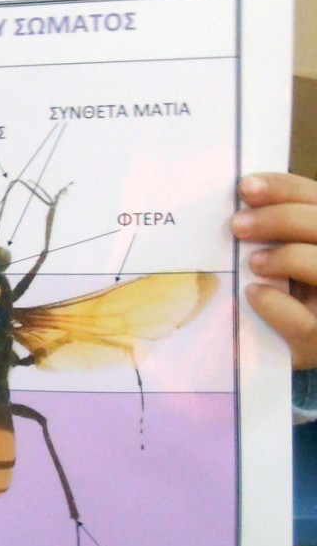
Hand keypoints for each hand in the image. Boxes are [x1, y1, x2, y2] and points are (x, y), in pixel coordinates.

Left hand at [231, 172, 316, 369]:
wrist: (311, 358)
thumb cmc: (294, 302)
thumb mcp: (292, 263)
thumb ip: (281, 235)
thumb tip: (242, 202)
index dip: (285, 188)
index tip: (245, 187)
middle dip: (279, 219)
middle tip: (236, 225)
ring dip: (285, 257)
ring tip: (253, 262)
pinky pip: (305, 322)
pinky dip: (276, 304)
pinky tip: (254, 294)